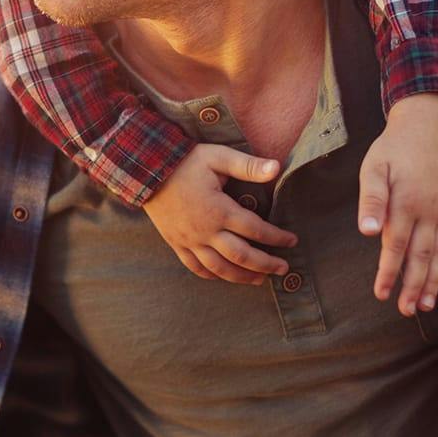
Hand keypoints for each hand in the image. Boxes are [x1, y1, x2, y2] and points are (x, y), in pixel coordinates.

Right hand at [142, 143, 297, 285]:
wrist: (146, 170)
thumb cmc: (185, 161)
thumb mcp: (217, 157)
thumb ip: (247, 165)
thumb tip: (277, 168)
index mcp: (220, 210)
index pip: (256, 229)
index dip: (276, 237)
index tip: (291, 240)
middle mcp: (206, 231)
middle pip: (242, 256)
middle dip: (266, 264)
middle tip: (283, 268)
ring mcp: (190, 240)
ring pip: (220, 268)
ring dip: (243, 276)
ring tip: (260, 279)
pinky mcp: (176, 243)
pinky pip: (196, 267)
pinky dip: (213, 275)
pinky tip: (225, 276)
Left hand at [358, 93, 437, 315]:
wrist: (426, 128)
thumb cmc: (393, 149)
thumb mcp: (374, 168)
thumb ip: (372, 200)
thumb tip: (367, 232)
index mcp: (408, 203)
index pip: (397, 246)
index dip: (389, 272)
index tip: (381, 293)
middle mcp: (429, 212)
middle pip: (422, 257)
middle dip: (414, 287)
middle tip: (406, 310)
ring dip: (433, 281)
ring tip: (426, 305)